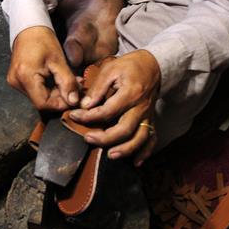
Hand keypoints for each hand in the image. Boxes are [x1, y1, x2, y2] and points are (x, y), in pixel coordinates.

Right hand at [7, 26, 79, 110]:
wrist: (28, 27)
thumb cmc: (43, 39)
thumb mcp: (59, 60)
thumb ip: (67, 82)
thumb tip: (74, 101)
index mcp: (25, 76)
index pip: (43, 103)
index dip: (60, 104)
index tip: (75, 97)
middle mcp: (16, 82)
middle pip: (41, 101)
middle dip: (60, 97)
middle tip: (76, 87)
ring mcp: (14, 82)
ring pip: (39, 97)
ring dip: (56, 93)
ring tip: (69, 82)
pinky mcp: (17, 80)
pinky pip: (34, 91)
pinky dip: (48, 89)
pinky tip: (58, 80)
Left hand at [68, 50, 160, 166]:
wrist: (153, 66)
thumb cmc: (130, 66)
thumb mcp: (111, 68)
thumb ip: (98, 87)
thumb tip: (85, 105)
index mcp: (130, 93)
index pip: (108, 110)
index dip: (89, 116)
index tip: (74, 115)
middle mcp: (141, 107)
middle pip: (125, 129)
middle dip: (105, 138)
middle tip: (88, 138)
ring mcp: (147, 115)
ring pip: (140, 137)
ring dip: (126, 150)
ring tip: (111, 156)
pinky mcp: (151, 119)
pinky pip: (152, 138)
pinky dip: (145, 152)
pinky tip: (136, 162)